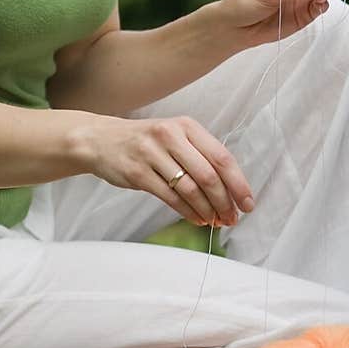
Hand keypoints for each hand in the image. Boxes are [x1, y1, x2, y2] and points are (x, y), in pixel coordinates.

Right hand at [90, 113, 253, 226]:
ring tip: (215, 222)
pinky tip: (196, 218)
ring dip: (207, 211)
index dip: (238, 183)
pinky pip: (170, 198)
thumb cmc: (146, 141)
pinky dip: (188, 212)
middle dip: (225, 202)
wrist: (101, 140)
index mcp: (187, 126)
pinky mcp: (137, 173)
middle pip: (209, 176)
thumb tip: (231, 188)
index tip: (247, 203)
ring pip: (190, 189)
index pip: (222, 157)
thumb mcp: (175, 136)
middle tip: (232, 218)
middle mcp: (171, 136)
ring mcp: (152, 154)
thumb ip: (201, 155)